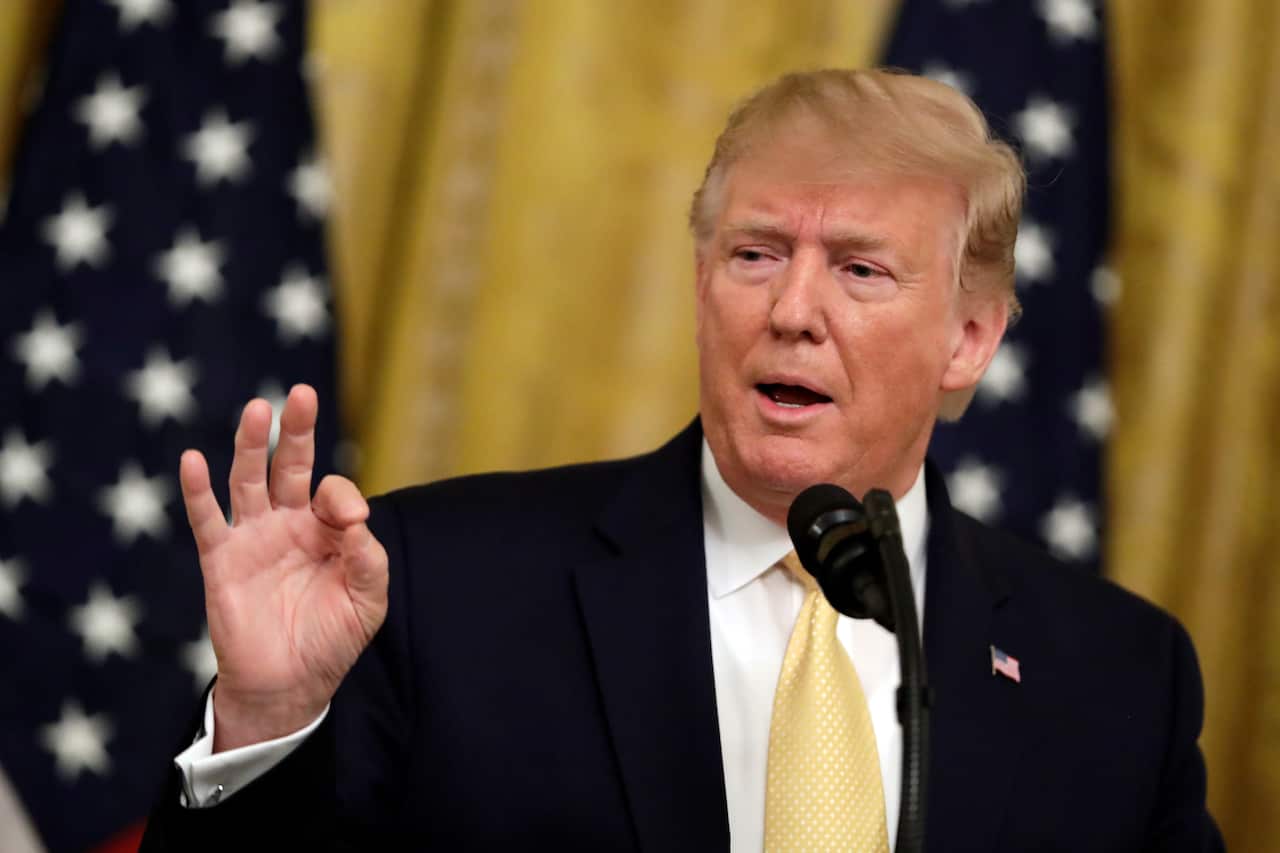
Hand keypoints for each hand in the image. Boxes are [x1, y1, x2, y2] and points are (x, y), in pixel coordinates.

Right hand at [179, 384, 387, 751]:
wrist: (289, 686)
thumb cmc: (332, 640)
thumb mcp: (368, 602)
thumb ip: (369, 559)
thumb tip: (356, 520)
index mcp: (328, 530)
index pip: (334, 492)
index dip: (343, 499)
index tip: (349, 522)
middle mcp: (290, 524)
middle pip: (291, 466)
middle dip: (297, 431)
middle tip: (301, 394)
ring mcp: (254, 539)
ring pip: (249, 481)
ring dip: (251, 445)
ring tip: (257, 409)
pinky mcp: (222, 560)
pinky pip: (207, 520)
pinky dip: (196, 490)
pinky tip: (192, 460)